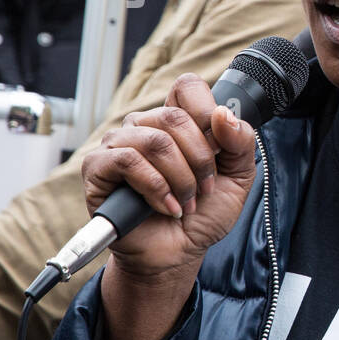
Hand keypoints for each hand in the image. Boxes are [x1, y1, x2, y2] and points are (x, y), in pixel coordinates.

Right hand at [82, 73, 257, 275]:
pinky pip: (128, 160)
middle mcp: (144, 126)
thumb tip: (224, 115)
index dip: (206, 112)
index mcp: (176, 122)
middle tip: (203, 190)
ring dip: (180, 179)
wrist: (177, 252)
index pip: (187, 87)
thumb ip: (241, 143)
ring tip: (185, 202)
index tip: (217, 148)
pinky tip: (165, 207)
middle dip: (200, 160)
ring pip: (155, 140)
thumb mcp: (237, 178)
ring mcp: (118, 144)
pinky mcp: (98, 168)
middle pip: (175, 117)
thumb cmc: (202, 213)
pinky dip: (155, 187)